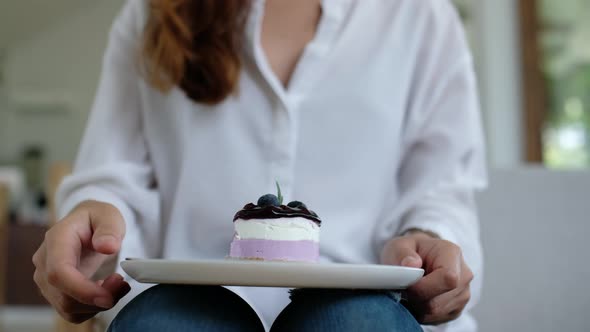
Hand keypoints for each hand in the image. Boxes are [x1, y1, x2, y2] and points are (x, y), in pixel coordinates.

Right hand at [33, 201, 129, 322]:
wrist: (87, 225)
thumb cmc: (97, 219)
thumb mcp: (108, 215)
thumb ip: (109, 229)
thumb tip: (107, 246)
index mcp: (57, 240)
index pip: (58, 273)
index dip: (81, 290)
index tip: (108, 296)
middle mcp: (45, 261)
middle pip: (63, 296)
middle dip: (97, 299)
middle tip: (122, 284)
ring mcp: (47, 279)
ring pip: (68, 308)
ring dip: (97, 305)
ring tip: (118, 285)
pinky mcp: (55, 292)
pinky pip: (72, 311)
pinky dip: (92, 308)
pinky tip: (106, 291)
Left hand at [380, 231, 472, 324]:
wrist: (419, 257)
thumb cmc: (410, 250)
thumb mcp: (400, 245)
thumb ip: (403, 253)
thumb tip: (411, 265)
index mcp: (452, 253)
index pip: (448, 278)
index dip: (424, 288)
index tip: (406, 286)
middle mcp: (464, 275)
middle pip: (439, 301)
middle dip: (416, 298)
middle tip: (402, 288)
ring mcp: (462, 294)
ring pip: (436, 312)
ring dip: (416, 306)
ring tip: (409, 291)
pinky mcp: (456, 309)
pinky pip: (436, 318)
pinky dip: (421, 312)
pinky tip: (416, 298)